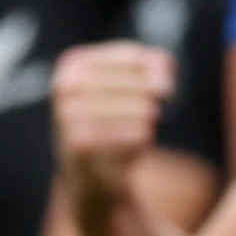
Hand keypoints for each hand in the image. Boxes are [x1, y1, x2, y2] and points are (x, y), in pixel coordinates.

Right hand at [52, 42, 172, 218]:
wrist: (92, 178)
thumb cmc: (113, 127)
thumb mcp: (130, 92)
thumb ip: (152, 70)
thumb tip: (166, 65)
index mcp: (73, 65)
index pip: (131, 56)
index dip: (158, 67)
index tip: (169, 80)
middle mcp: (65, 85)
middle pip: (137, 81)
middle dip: (156, 93)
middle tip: (155, 110)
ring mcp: (67, 113)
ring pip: (140, 106)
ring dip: (149, 118)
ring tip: (143, 127)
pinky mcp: (79, 142)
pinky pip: (132, 132)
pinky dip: (143, 137)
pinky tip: (140, 141)